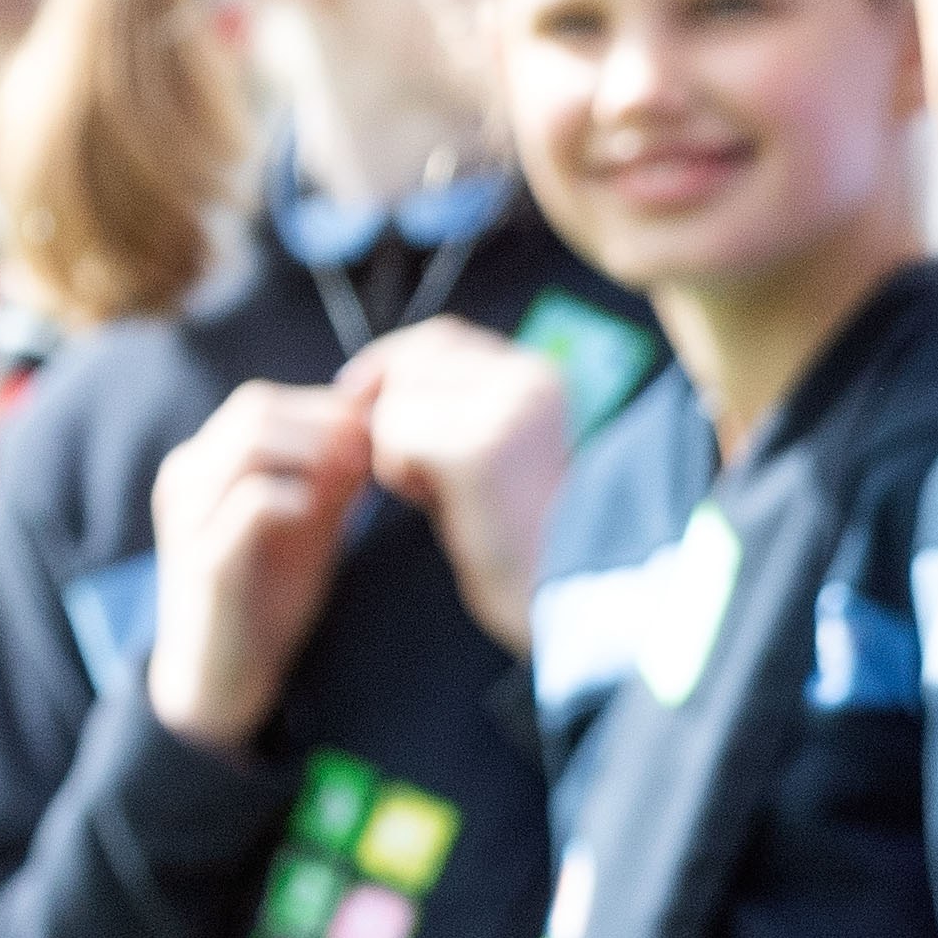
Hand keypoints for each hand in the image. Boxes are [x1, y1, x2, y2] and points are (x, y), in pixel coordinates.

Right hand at [144, 380, 372, 752]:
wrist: (224, 675)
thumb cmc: (265, 593)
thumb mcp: (305, 524)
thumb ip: (330, 476)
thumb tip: (374, 426)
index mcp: (203, 465)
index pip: (260, 403)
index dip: (322, 408)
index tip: (375, 432)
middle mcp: (186, 480)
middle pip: (254, 412)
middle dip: (323, 424)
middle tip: (373, 450)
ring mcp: (189, 518)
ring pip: (249, 446)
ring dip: (314, 452)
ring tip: (354, 475)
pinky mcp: (204, 561)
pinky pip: (249, 505)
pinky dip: (295, 497)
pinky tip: (321, 513)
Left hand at [347, 317, 571, 655]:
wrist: (574, 599)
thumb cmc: (523, 534)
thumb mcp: (495, 449)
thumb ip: (457, 405)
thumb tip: (376, 376)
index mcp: (541, 376)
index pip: (443, 337)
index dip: (394, 363)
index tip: (362, 398)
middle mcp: (529, 380)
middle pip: (412, 362)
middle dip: (393, 409)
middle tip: (416, 469)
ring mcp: (506, 411)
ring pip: (397, 402)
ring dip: (398, 451)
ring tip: (446, 493)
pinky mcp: (477, 450)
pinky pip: (396, 437)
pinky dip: (400, 474)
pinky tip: (442, 505)